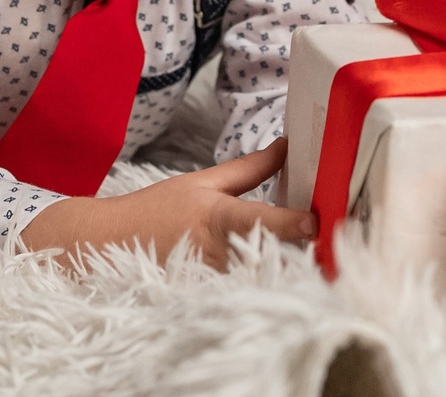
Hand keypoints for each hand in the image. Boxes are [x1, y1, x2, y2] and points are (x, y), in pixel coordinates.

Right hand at [18, 140, 315, 269]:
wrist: (107, 246)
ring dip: (287, 273)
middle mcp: (215, 252)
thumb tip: (287, 146)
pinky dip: (262, 288)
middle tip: (338, 246)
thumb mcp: (201, 182)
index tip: (315, 222)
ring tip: (320, 265)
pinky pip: (242, 295)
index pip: (257, 219)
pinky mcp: (203, 300)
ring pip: (257, 280)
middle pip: (269, 257)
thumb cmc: (158, 210)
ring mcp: (209, 281)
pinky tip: (284, 282)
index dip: (287, 222)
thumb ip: (248, 169)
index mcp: (216, 216)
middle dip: (302, 255)